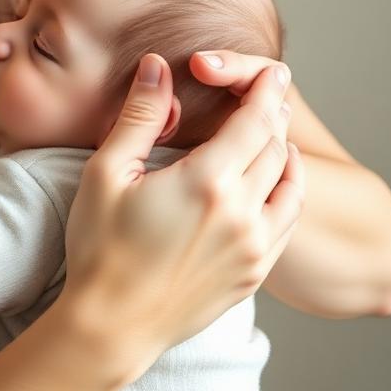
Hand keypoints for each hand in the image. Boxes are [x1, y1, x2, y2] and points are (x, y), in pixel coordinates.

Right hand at [62, 53, 303, 379]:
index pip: (254, 121)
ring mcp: (254, 247)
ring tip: (275, 131)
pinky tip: (278, 182)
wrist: (112, 325)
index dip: (265, 90)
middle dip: (273, 114)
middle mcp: (242, 213)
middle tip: (270, 91)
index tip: (271, 71)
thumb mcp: (107, 173)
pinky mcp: (254, 273)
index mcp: (207, 181)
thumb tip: (156, 65)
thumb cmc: (100, 247)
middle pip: (275, 147)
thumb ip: (140, 116)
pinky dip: (290, 192)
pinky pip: (288, 222)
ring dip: (286, 151)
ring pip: (290, 184)